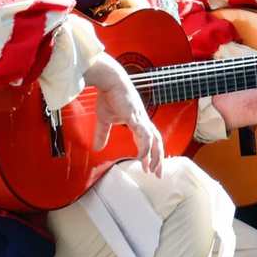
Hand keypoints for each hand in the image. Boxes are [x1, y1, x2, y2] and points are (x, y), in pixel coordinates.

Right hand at [86, 53, 164, 176]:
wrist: (110, 81)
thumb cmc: (108, 97)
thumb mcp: (104, 119)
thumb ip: (102, 134)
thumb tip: (97, 148)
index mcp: (138, 122)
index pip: (147, 141)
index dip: (148, 155)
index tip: (146, 168)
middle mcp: (144, 122)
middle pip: (157, 143)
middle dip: (158, 159)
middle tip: (158, 175)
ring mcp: (142, 120)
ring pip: (155, 141)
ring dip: (155, 156)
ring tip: (152, 169)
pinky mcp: (137, 118)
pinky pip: (145, 135)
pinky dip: (145, 147)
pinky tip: (142, 157)